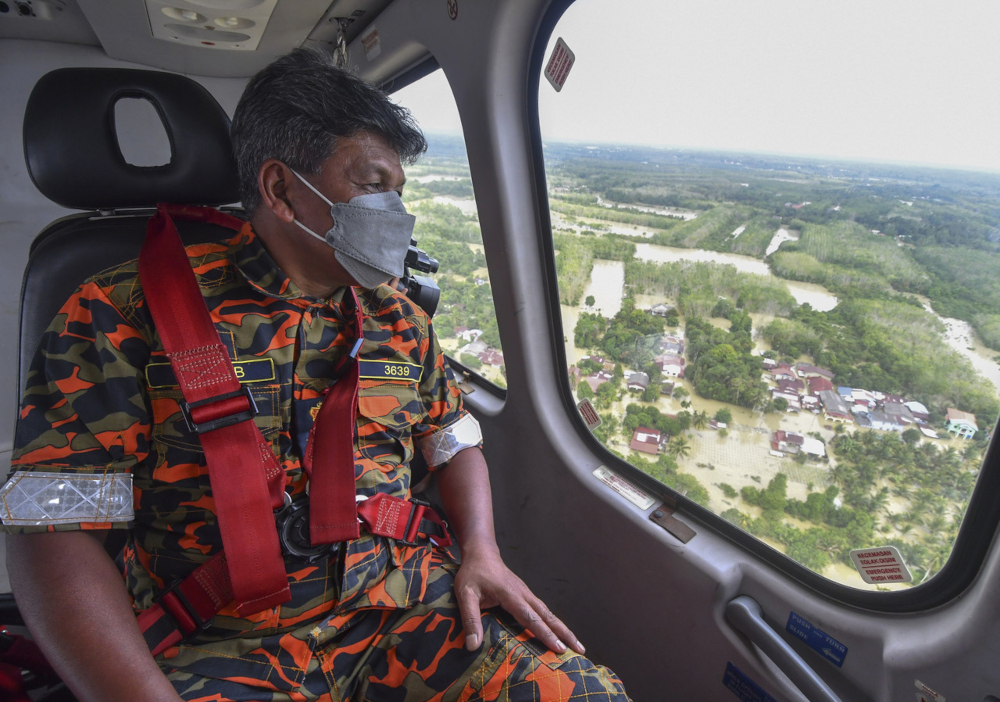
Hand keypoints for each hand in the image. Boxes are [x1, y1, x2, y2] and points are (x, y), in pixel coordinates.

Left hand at [454, 546, 584, 655]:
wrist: (482, 553)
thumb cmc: (472, 574)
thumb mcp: (465, 594)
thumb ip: (470, 618)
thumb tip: (473, 646)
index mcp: (511, 595)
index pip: (531, 618)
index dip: (546, 634)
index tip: (560, 648)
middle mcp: (524, 594)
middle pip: (548, 616)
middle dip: (565, 633)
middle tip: (580, 650)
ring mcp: (527, 594)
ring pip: (548, 613)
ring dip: (563, 629)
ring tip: (577, 645)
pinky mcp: (526, 595)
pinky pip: (542, 611)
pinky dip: (553, 623)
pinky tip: (558, 632)